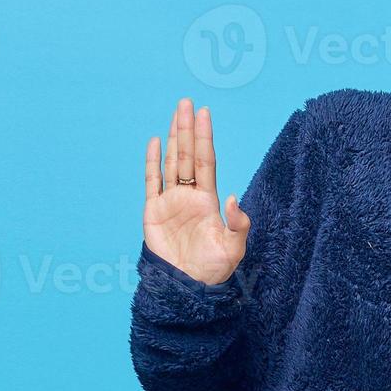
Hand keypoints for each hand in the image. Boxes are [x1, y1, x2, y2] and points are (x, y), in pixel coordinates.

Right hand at [142, 97, 251, 285]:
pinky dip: (152, 162)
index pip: (207, 162)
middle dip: (187, 129)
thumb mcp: (234, 248)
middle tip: (186, 102)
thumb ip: (238, 224)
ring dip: (173, 138)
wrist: (186, 288)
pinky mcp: (153, 211)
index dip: (205, 138)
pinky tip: (155, 142)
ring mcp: (170, 202)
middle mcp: (189, 196)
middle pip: (188, 155)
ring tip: (175, 114)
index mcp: (208, 201)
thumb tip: (234, 197)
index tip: (205, 114)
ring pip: (171, 162)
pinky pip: (151, 182)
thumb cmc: (212, 270)